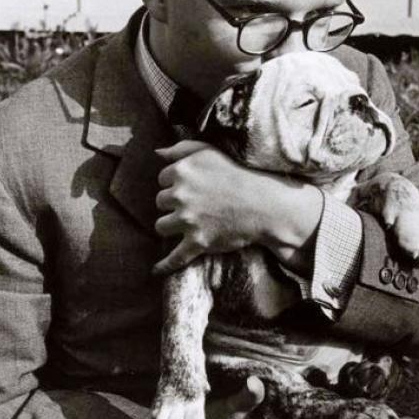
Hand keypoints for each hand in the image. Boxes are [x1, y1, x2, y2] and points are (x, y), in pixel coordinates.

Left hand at [153, 141, 266, 275]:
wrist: (263, 204)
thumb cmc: (237, 175)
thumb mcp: (209, 152)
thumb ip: (181, 148)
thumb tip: (157, 152)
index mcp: (182, 172)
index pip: (162, 179)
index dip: (175, 184)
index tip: (191, 187)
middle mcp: (181, 195)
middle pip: (160, 202)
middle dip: (173, 204)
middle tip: (193, 204)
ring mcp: (188, 220)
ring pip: (161, 226)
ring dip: (170, 226)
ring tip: (186, 224)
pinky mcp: (197, 242)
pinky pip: (175, 257)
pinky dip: (164, 265)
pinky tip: (155, 269)